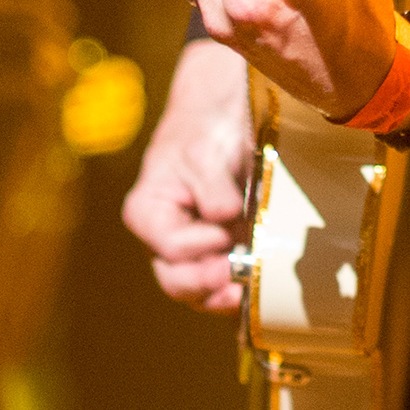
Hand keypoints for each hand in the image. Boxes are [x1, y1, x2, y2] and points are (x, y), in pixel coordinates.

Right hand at [121, 38, 254, 313]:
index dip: (194, 247)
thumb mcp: (206, 148)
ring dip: (224, 296)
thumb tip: (225, 218)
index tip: (221, 233)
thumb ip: (212, 185)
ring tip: (248, 294)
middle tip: (235, 276)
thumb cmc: (208, 126)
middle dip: (206, 284)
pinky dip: (242, 296)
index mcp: (149, 212)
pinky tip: (260, 299)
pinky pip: (228, 285)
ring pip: (202, 291)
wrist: (230, 110)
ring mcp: (199, 251)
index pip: (167, 245)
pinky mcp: (227, 254)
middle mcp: (168, 239)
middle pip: (177, 279)